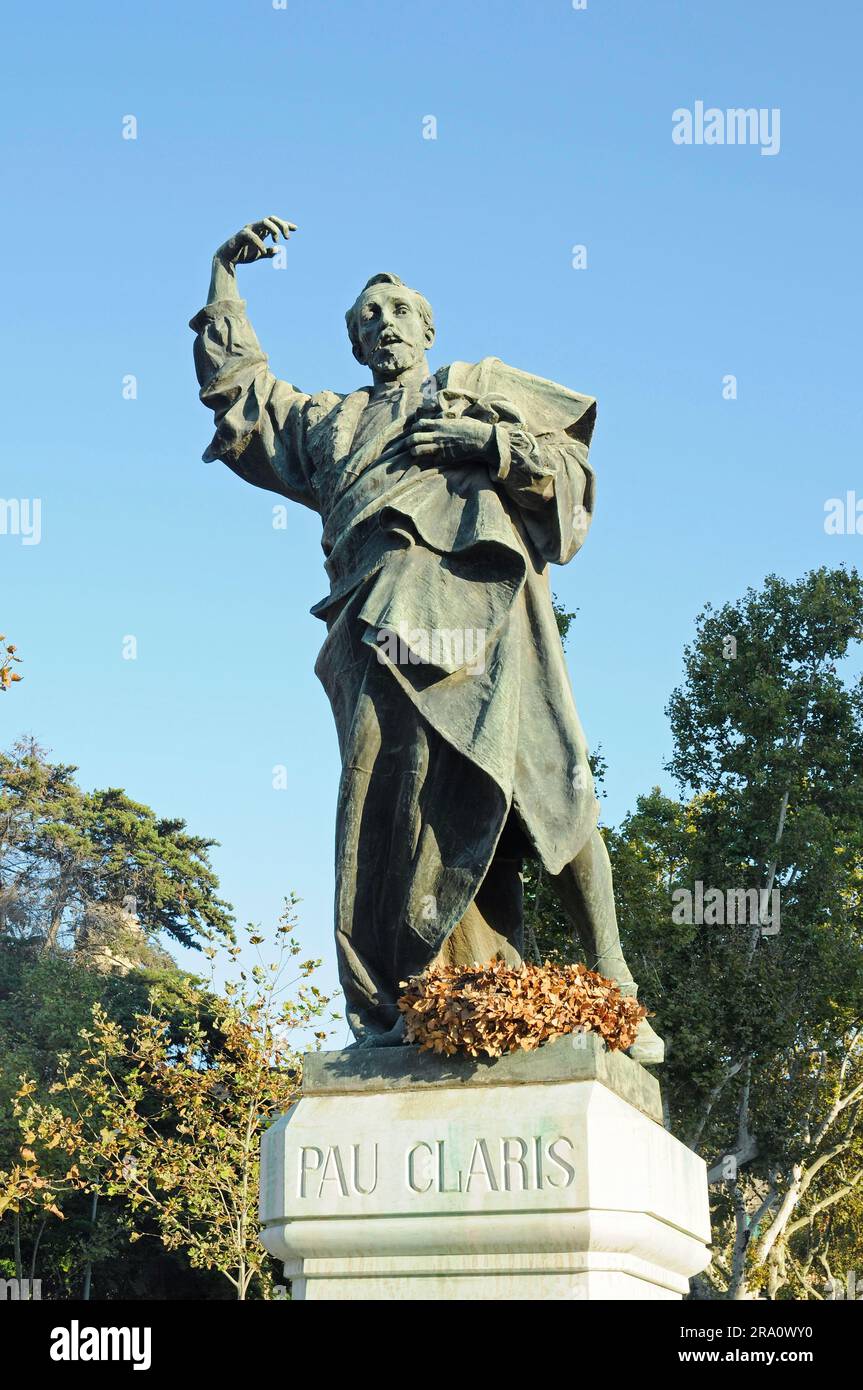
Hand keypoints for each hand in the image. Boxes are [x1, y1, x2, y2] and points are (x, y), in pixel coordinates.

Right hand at [214, 217, 295, 267]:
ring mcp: (248, 229)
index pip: (275, 223)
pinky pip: (252, 236)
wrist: (228, 259)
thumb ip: (269, 252)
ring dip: (274, 230)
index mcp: (261, 230)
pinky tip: (264, 251)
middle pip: (271, 218)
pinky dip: (260, 243)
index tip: (296, 228)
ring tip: (277, 242)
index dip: (286, 224)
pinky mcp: (241, 235)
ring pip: (264, 222)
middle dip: (282, 225)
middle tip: (287, 238)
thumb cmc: (243, 254)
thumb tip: (279, 250)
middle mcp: (255, 227)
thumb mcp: (259, 254)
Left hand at [380, 415, 495, 467]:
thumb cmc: (473, 428)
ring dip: (414, 452)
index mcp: (439, 423)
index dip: (413, 429)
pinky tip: (426, 463)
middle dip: (408, 442)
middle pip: (413, 437)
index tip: (414, 432)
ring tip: (414, 455)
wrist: (481, 439)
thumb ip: (448, 421)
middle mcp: (436, 434)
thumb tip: (446, 419)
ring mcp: (439, 446)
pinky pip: (429, 461)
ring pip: (417, 449)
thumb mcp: (458, 420)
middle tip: (408, 446)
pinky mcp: (444, 457)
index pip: (419, 424)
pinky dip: (426, 462)